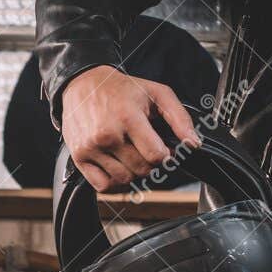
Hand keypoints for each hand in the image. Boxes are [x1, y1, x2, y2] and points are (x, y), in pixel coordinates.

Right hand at [60, 65, 200, 192]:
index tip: (165, 149)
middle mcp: (106, 135)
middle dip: (152, 163)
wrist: (83, 84)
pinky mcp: (78, 157)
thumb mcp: (157, 93)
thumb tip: (193, 144)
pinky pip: (104, 186)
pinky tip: (117, 164)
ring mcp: (90, 148)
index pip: (156, 156)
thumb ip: (180, 118)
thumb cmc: (122, 89)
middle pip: (142, 170)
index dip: (167, 156)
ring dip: (134, 171)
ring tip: (131, 153)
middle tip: (147, 148)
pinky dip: (114, 181)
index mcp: (128, 118)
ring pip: (125, 180)